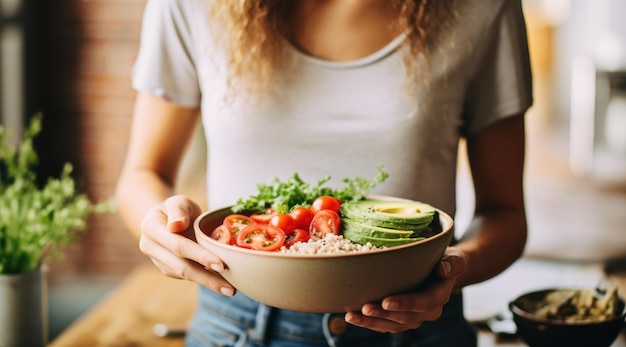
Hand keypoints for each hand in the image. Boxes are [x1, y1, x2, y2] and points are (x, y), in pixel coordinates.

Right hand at [138, 195, 235, 295]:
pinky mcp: (167, 269)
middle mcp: (150, 247)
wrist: (164, 218)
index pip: (178, 245)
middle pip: (181, 267)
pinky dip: (205, 279)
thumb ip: (178, 211)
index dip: (199, 255)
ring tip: (230, 289)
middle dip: (207, 278)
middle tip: (230, 288)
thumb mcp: (179, 201)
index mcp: (151, 227)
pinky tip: (222, 284)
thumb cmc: (176, 208)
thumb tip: (176, 226)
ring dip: (208, 283)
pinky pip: (187, 276)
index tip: (221, 264)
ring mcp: (158, 260)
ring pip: (184, 275)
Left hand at [344, 247, 467, 332]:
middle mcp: (427, 312)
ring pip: (391, 325)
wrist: (441, 272)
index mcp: (439, 296)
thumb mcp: (453, 257)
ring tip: (352, 315)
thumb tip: (444, 268)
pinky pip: (384, 325)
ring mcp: (413, 318)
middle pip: (404, 317)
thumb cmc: (444, 261)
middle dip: (383, 314)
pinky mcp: (400, 320)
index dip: (406, 303)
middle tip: (365, 308)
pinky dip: (368, 323)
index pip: (424, 302)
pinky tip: (352, 317)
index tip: (387, 301)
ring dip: (371, 322)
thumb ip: (452, 262)